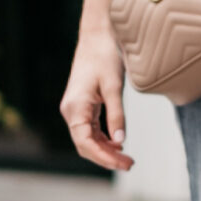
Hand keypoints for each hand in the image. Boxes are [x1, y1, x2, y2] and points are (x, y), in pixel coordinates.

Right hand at [61, 22, 131, 172]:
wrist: (97, 36)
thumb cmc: (104, 56)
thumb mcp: (114, 86)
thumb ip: (116, 114)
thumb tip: (121, 141)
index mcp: (75, 107)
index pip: (85, 143)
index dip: (104, 157)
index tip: (123, 164)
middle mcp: (71, 111)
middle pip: (85, 145)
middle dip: (106, 158)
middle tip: (130, 164)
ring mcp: (75, 109)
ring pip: (87, 140)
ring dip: (106, 150)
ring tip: (127, 158)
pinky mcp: (82, 106)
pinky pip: (90, 130)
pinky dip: (103, 139)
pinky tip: (118, 144)